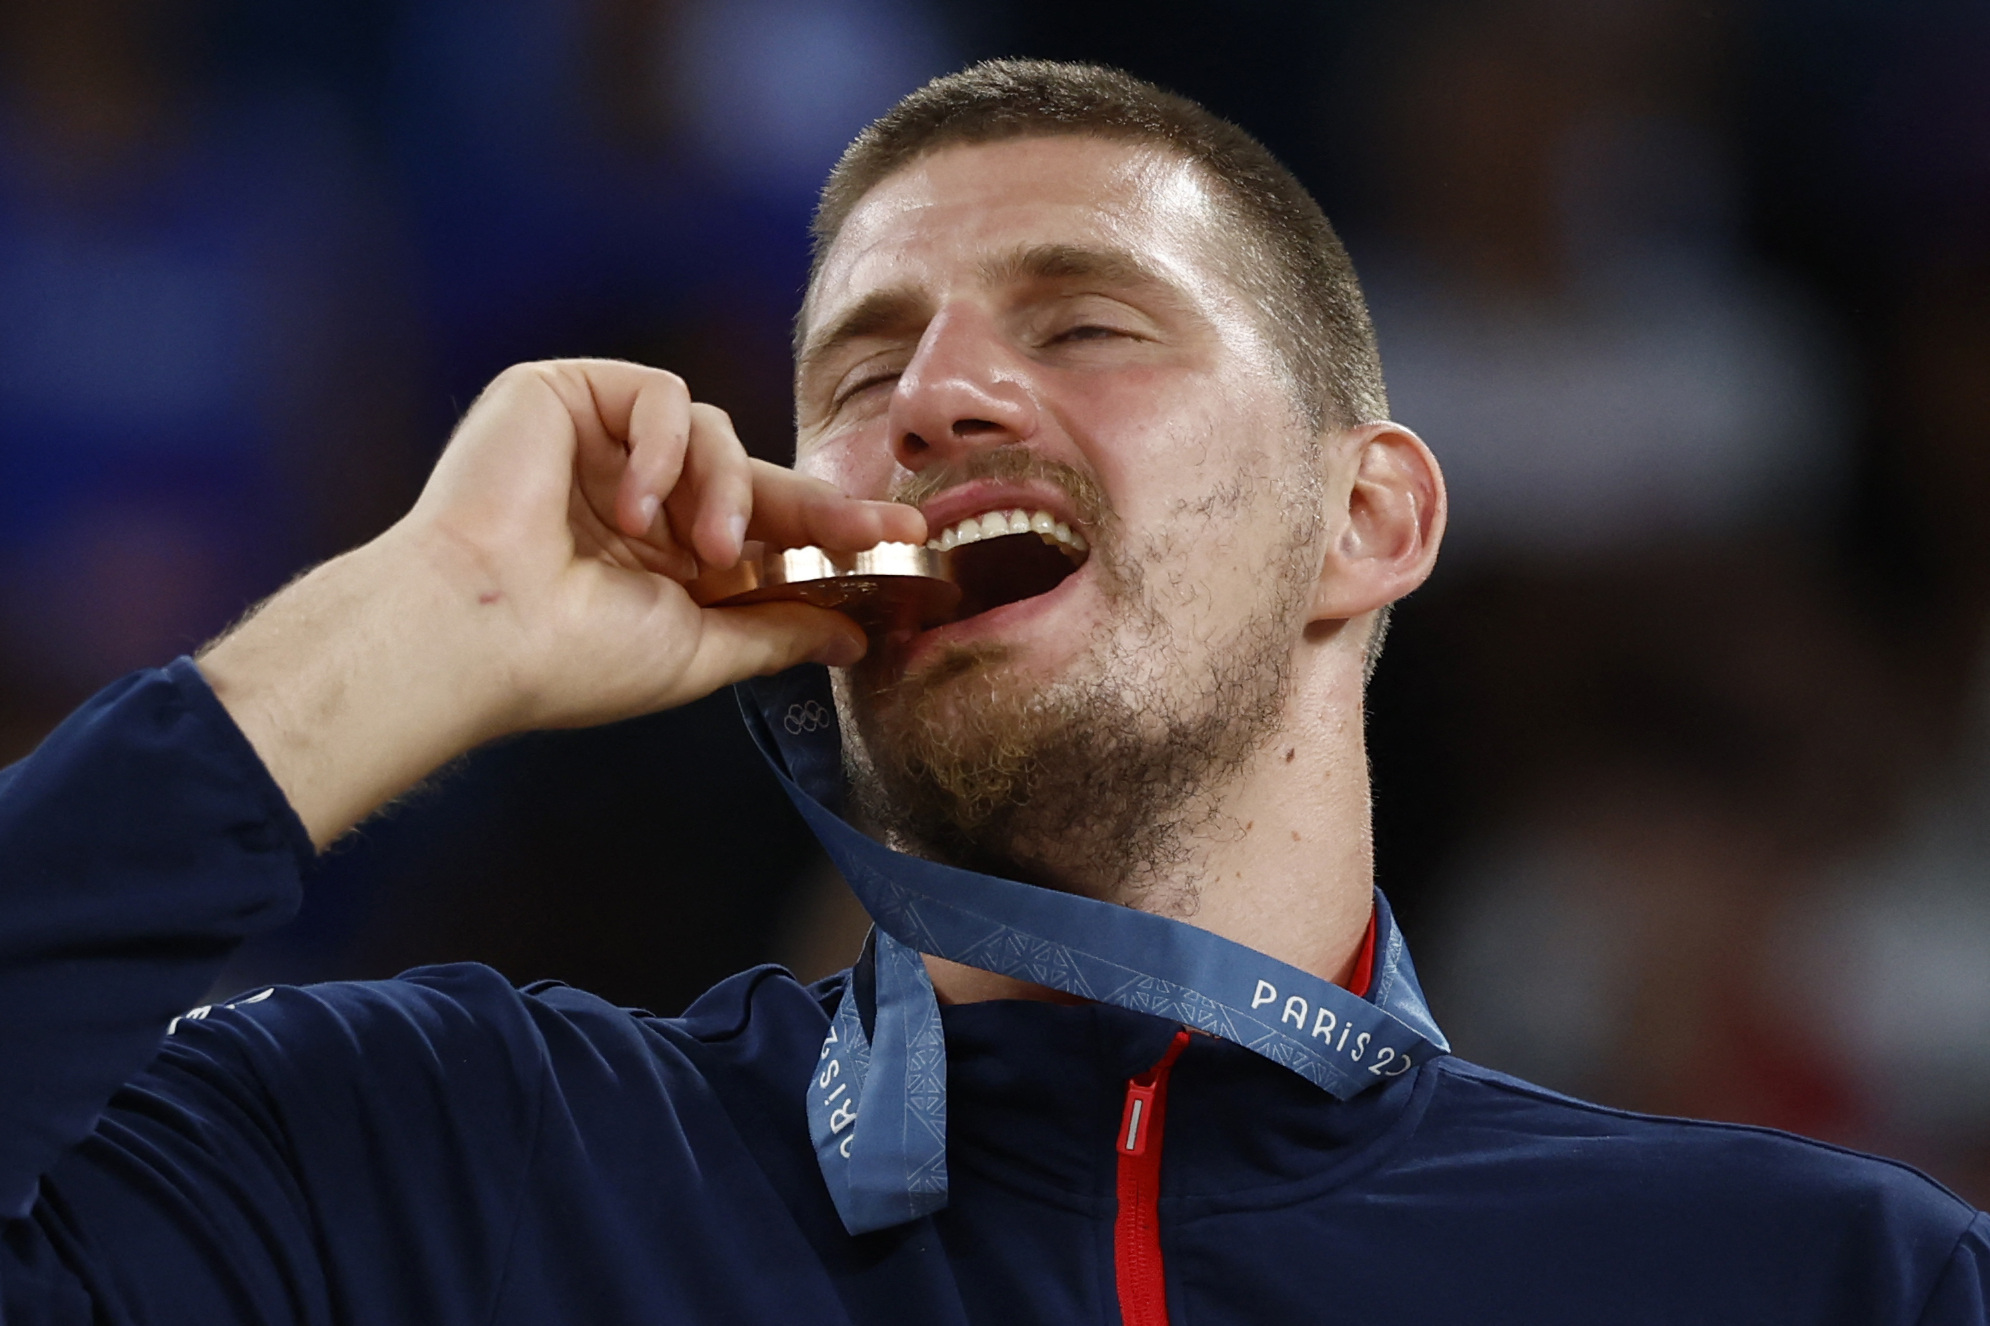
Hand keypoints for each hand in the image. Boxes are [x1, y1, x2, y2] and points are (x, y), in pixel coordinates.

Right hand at [406, 359, 921, 728]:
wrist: (483, 629)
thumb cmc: (574, 656)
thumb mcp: (703, 649)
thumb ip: (778, 630)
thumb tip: (853, 637)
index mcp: (659, 556)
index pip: (765, 529)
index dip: (834, 532)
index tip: (906, 541)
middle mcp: (634, 494)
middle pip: (751, 472)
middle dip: (814, 506)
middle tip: (870, 531)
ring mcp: (599, 443)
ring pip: (713, 430)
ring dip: (726, 494)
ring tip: (702, 552)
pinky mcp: (566, 394)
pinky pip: (661, 395)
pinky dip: (663, 451)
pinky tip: (632, 509)